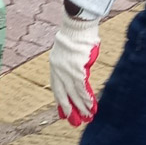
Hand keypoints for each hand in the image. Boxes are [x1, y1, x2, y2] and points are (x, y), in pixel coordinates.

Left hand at [49, 12, 101, 126]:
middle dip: (68, 108)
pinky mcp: (76, 69)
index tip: (64, 110)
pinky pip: (81, 88)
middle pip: (63, 93)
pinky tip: (91, 105)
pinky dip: (86, 97)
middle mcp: (58, 69)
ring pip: (73, 93)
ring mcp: (66, 70)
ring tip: (87, 115)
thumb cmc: (77, 35)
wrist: (78, 25)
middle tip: (73, 119)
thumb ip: (72, 65)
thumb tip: (80, 75)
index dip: (61, 99)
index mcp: (54, 65)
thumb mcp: (70, 52)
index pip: (56, 86)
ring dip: (81, 105)